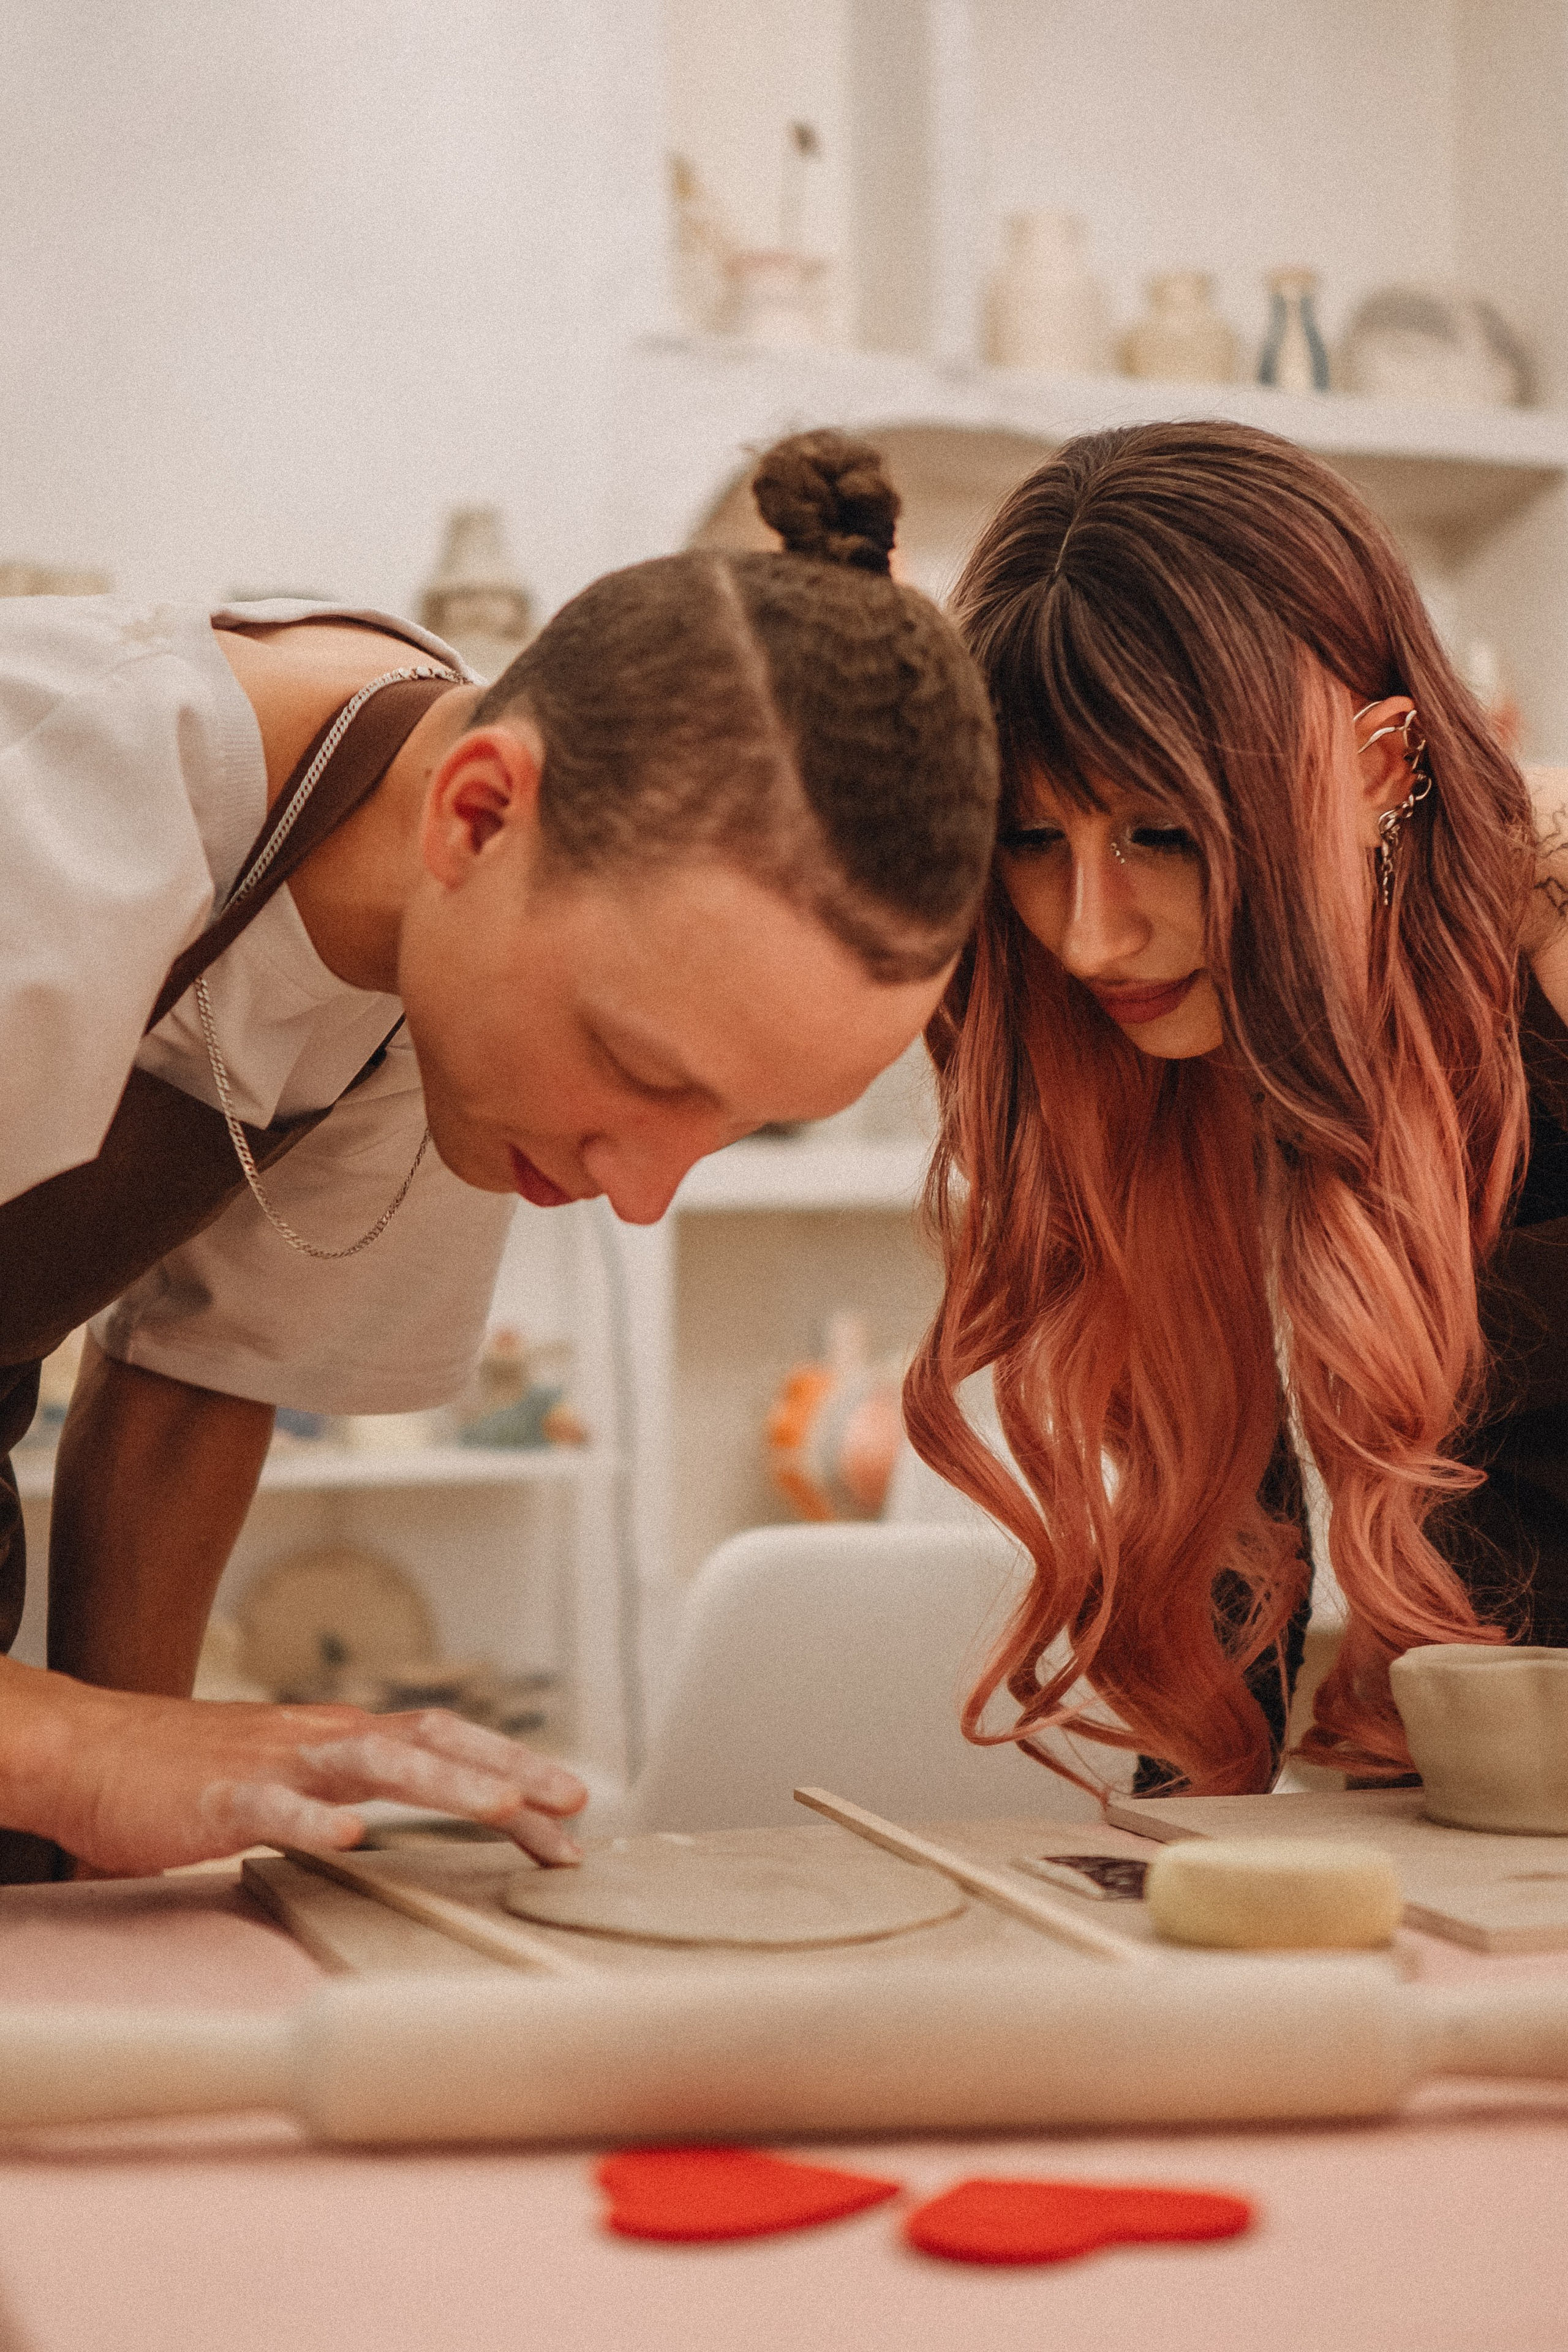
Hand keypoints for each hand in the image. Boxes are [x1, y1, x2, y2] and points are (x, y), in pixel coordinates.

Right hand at [4, 1662, 587, 1876]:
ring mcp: (276, 1764)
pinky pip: (275, 1807)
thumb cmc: (191, 1776)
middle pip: (435, 1744)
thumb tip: (395, 1827)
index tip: (570, 1814)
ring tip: (501, 1808)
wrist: (92, 1754)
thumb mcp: (288, 1778)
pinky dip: (314, 1819)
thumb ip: (343, 1793)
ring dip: (445, 1782)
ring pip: (374, 1762)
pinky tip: (349, 1838)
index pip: (448, 1745)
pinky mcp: (222, 1798)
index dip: (513, 1772)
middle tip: (573, 1807)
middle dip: (511, 1774)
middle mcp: (323, 1739)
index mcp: (343, 1739)